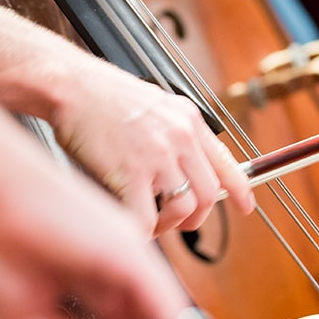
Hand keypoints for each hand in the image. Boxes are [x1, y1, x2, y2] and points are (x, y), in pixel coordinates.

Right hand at [50, 56, 254, 235]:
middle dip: (196, 217)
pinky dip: (142, 232)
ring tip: (152, 223)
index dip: (240, 189)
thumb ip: (177, 133)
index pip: (226, 161)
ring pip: (183, 209)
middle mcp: (180, 138)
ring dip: (169, 225)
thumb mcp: (157, 105)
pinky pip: (146, 218)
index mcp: (189, 121)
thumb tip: (186, 167)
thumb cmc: (104, 96)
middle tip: (179, 223)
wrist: (72, 86)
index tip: (247, 205)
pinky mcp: (130, 172)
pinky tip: (132, 227)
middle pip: (209, 193)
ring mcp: (157, 156)